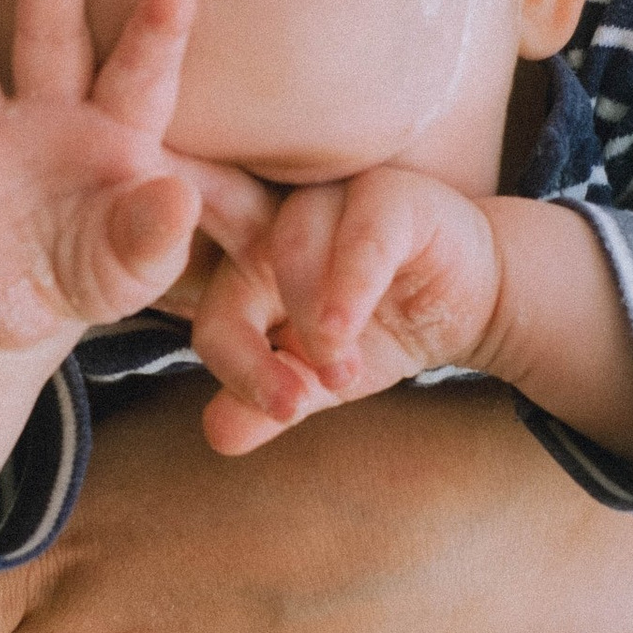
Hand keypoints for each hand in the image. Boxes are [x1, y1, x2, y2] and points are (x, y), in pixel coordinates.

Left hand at [179, 162, 504, 452]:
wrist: (475, 301)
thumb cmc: (379, 330)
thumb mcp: (320, 379)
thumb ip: (269, 402)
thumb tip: (217, 436)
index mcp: (244, 262)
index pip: (213, 311)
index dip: (237, 363)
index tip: (282, 414)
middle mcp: (275, 221)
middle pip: (213, 226)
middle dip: (180, 224)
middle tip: (158, 250)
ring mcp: (329, 202)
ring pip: (287, 243)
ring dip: (306, 316)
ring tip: (338, 369)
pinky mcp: (388, 195)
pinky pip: (359, 231)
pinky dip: (348, 283)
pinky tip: (347, 329)